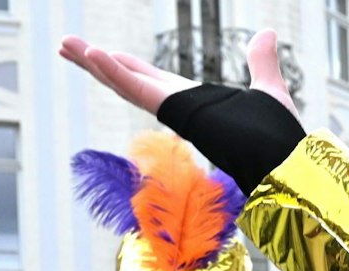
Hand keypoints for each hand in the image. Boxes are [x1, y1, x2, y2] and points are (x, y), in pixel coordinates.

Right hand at [60, 29, 297, 118]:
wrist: (282, 159)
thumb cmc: (276, 136)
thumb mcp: (267, 88)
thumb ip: (261, 61)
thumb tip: (267, 34)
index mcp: (191, 100)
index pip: (147, 78)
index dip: (122, 64)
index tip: (99, 52)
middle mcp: (177, 106)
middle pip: (126, 78)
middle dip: (96, 62)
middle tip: (65, 46)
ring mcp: (173, 110)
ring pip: (124, 82)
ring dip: (95, 63)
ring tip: (65, 45)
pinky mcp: (175, 111)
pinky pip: (138, 90)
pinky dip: (116, 73)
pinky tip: (95, 55)